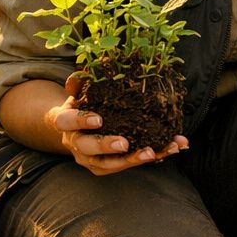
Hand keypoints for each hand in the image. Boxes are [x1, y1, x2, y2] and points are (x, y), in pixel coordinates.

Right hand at [46, 76, 187, 175]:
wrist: (75, 128)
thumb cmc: (82, 105)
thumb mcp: (78, 92)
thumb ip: (81, 83)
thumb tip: (87, 70)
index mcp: (66, 123)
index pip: (66, 122)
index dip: (81, 121)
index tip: (99, 119)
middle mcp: (76, 144)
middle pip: (88, 149)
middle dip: (107, 147)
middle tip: (125, 144)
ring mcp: (90, 159)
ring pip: (109, 164)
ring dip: (133, 159)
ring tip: (153, 152)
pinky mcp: (106, 167)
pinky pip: (128, 165)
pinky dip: (152, 157)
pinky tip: (170, 148)